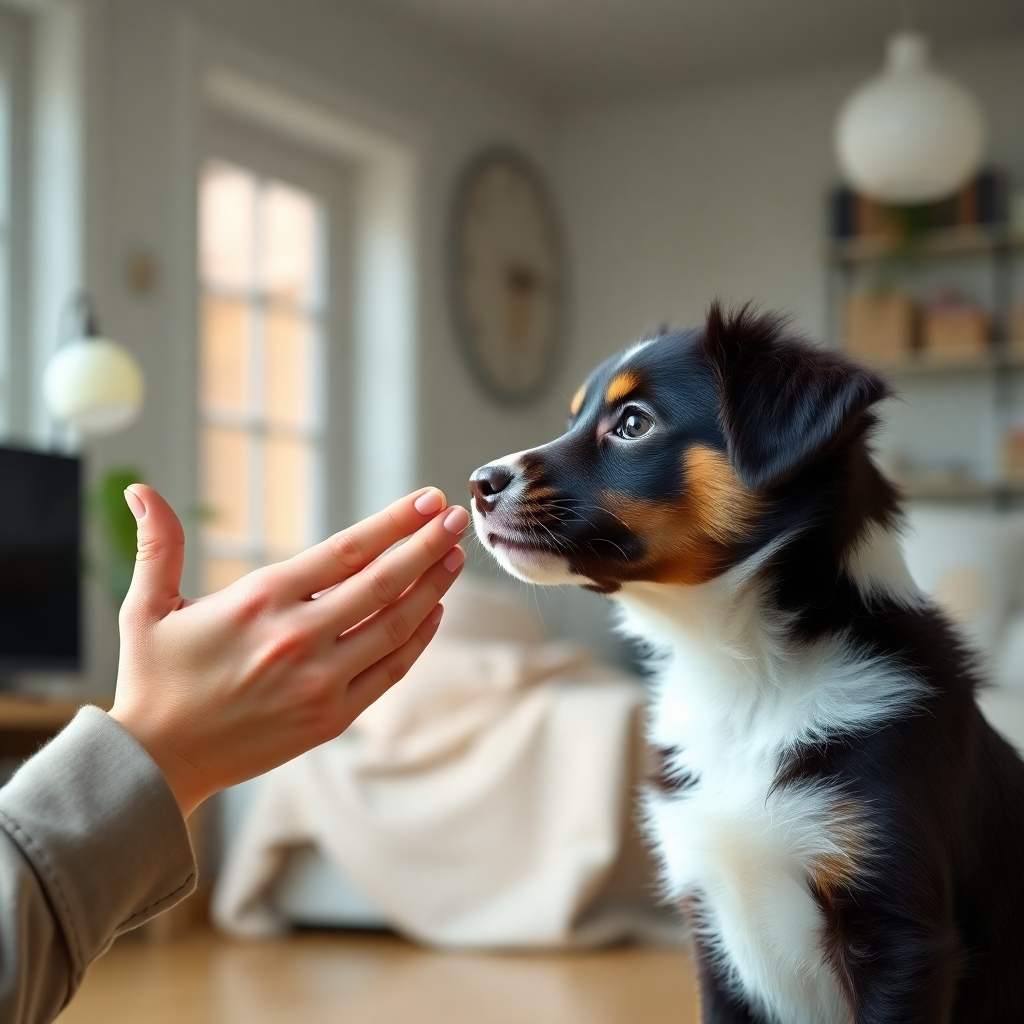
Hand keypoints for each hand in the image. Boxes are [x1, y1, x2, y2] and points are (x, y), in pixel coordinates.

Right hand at [109, 485, 467, 816]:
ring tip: (456, 557)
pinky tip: (433, 612)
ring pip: (394, 625)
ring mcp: (319, 681)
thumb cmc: (154, 678)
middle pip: (382, 582)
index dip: (393, 522)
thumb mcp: (147, 608)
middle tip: (458, 519)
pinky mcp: (331, 718)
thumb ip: (159, 546)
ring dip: (432, 588)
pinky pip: (389, 671)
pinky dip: (417, 639)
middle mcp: (297, 638)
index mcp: (260, 601)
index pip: (346, 549)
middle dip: (428, 545)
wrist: (159, 762)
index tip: (427, 500)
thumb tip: (140, 488)